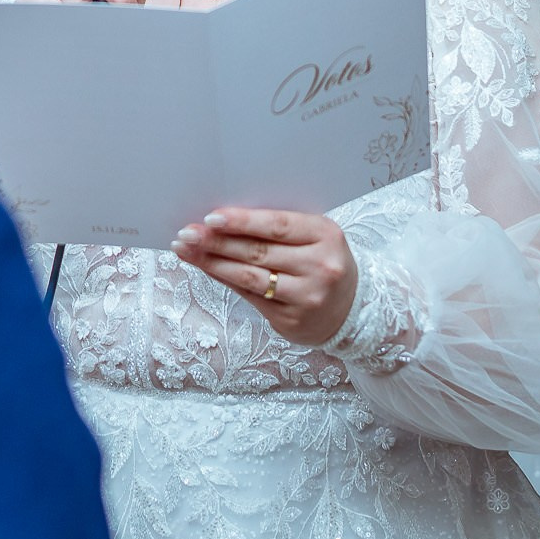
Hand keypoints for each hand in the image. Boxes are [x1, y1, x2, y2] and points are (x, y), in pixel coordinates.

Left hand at [171, 207, 358, 345]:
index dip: (242, 222)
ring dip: (213, 262)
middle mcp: (320, 267)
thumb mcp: (314, 237)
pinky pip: (249, 297)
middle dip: (217, 241)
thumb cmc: (323, 261)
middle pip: (258, 252)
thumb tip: (223, 219)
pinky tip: (206, 268)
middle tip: (187, 233)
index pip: (277, 225)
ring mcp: (306, 297)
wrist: (352, 308)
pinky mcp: (291, 320)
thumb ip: (278, 229)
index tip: (211, 217)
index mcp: (326, 235)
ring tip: (187, 249)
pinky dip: (224, 280)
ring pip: (249, 277)